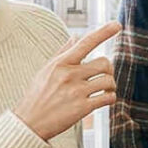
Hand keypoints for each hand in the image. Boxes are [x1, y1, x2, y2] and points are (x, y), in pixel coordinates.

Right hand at [13, 23, 120, 139]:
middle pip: (104, 63)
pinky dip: (110, 98)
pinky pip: (108, 98)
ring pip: (109, 81)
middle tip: (103, 76)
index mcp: (61, 63)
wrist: (30, 123)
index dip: (103, 32)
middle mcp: (69, 75)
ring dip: (110, 86)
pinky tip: (103, 100)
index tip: (117, 24)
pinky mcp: (83, 108)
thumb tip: (76, 36)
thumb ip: (63, 52)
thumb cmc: (37, 96)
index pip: (85, 43)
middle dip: (108, 70)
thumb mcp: (46, 70)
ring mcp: (76, 91)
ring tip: (103, 90)